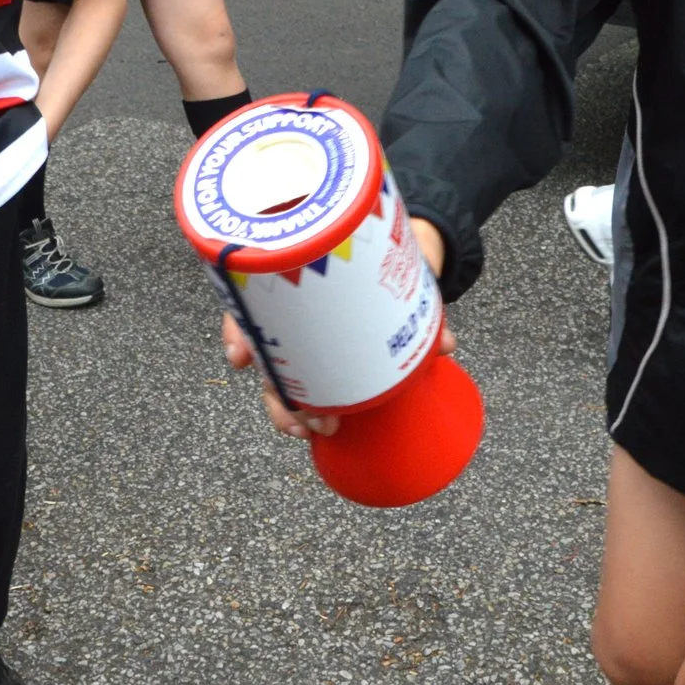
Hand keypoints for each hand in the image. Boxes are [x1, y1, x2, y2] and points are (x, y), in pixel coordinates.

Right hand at [229, 213, 454, 441]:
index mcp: (296, 274)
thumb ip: (419, 303)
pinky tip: (303, 428)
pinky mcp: (322, 353)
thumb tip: (446, 344)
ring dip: (286, 407)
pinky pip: (300, 381)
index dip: (238, 332)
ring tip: (307, 430)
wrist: (402, 253)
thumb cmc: (384, 253)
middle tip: (301, 418)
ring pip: (276, 372)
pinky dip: (299, 406)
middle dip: (274, 389)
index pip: (249, 300)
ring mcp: (302, 332)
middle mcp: (289, 305)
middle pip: (261, 348)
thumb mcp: (401, 268)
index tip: (240, 360)